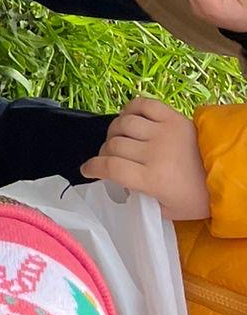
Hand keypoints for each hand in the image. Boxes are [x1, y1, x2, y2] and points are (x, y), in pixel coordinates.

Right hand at [80, 97, 209, 220]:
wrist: (227, 177)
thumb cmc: (197, 198)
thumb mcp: (167, 210)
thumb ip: (142, 197)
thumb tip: (122, 184)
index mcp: (153, 179)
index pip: (110, 168)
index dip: (93, 168)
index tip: (87, 170)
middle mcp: (154, 152)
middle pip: (113, 145)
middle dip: (103, 153)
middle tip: (108, 159)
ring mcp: (163, 131)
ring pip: (123, 123)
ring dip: (114, 132)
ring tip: (118, 140)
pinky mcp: (172, 116)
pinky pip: (141, 104)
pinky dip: (129, 109)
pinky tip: (129, 120)